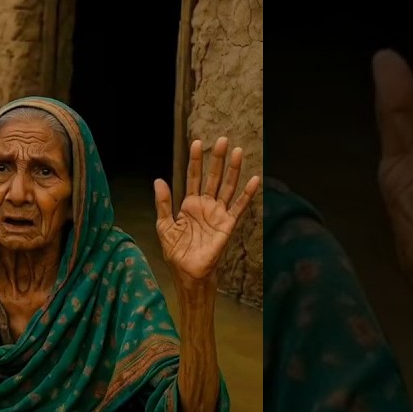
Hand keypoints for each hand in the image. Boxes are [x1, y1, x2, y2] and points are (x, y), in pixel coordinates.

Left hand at [153, 137, 260, 285]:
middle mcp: (206, 205)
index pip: (193, 177)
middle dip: (217, 159)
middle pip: (213, 177)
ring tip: (238, 151)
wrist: (188, 272)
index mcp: (189, 204)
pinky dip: (247, 193)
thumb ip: (163, 203)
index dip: (195, 161)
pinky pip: (239, 206)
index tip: (197, 142)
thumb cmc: (176, 252)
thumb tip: (158, 180)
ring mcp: (218, 213)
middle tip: (223, 139)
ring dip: (233, 170)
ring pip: (227, 186)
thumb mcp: (164, 226)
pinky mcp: (227, 224)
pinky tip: (254, 179)